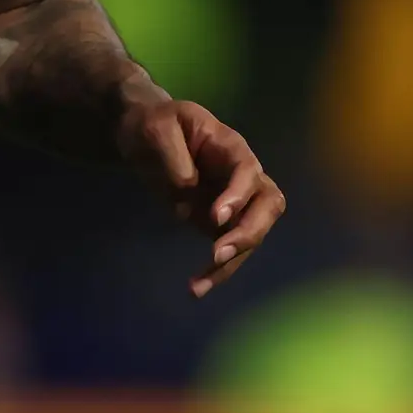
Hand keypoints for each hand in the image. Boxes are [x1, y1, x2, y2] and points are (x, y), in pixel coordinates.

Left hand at [120, 93, 283, 297]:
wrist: (145, 138)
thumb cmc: (152, 126)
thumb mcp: (156, 129)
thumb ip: (173, 158)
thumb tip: (187, 193)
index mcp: (231, 147)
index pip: (248, 172)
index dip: (239, 195)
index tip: (217, 217)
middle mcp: (242, 176)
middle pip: (268, 204)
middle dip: (249, 232)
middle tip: (219, 254)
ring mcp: (237, 202)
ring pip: (253, 233)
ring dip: (233, 261)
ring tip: (200, 284)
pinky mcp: (222, 224)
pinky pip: (231, 249)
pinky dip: (217, 271)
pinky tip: (197, 287)